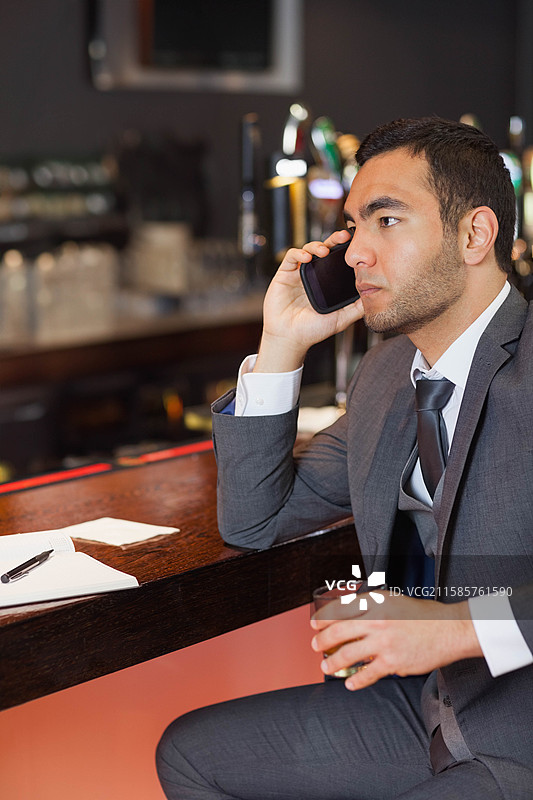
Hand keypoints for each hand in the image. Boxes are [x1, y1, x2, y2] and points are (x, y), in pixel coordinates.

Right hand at [255, 230, 363, 372]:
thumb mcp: (341, 319)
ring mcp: (299, 274)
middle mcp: (313, 275)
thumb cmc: (312, 331)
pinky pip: (291, 257)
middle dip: (334, 240)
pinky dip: (299, 253)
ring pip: (308, 249)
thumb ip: (357, 309)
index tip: (357, 244)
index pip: (337, 260)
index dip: (345, 250)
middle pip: (325, 249)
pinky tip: (307, 258)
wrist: (290, 339)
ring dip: (317, 246)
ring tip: (324, 251)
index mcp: (326, 282)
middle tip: (344, 236)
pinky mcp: (284, 274)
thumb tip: (374, 298)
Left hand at [310, 592, 482, 690]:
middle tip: (315, 646)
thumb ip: (371, 604)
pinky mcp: (393, 663)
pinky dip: (355, 681)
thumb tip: (350, 611)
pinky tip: (349, 683)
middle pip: (338, 632)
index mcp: (375, 603)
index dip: (322, 618)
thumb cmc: (423, 615)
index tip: (314, 624)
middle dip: (322, 641)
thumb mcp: (393, 599)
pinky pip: (367, 674)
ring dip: (333, 662)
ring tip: (326, 666)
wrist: (449, 629)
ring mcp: (383, 643)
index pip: (339, 609)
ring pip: (348, 655)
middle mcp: (376, 621)